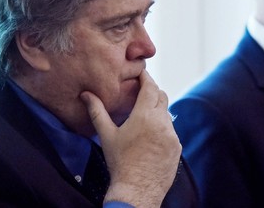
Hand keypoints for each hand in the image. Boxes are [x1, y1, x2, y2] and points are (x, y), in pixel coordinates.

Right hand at [80, 70, 180, 207]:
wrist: (136, 190)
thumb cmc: (119, 163)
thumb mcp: (107, 135)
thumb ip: (97, 111)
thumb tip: (86, 95)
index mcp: (144, 116)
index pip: (150, 87)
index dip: (146, 78)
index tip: (141, 73)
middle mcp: (162, 122)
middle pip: (161, 97)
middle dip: (152, 92)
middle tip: (141, 92)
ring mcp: (172, 135)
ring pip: (167, 114)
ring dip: (157, 111)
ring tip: (143, 117)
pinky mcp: (177, 147)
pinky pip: (171, 130)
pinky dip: (162, 128)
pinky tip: (150, 136)